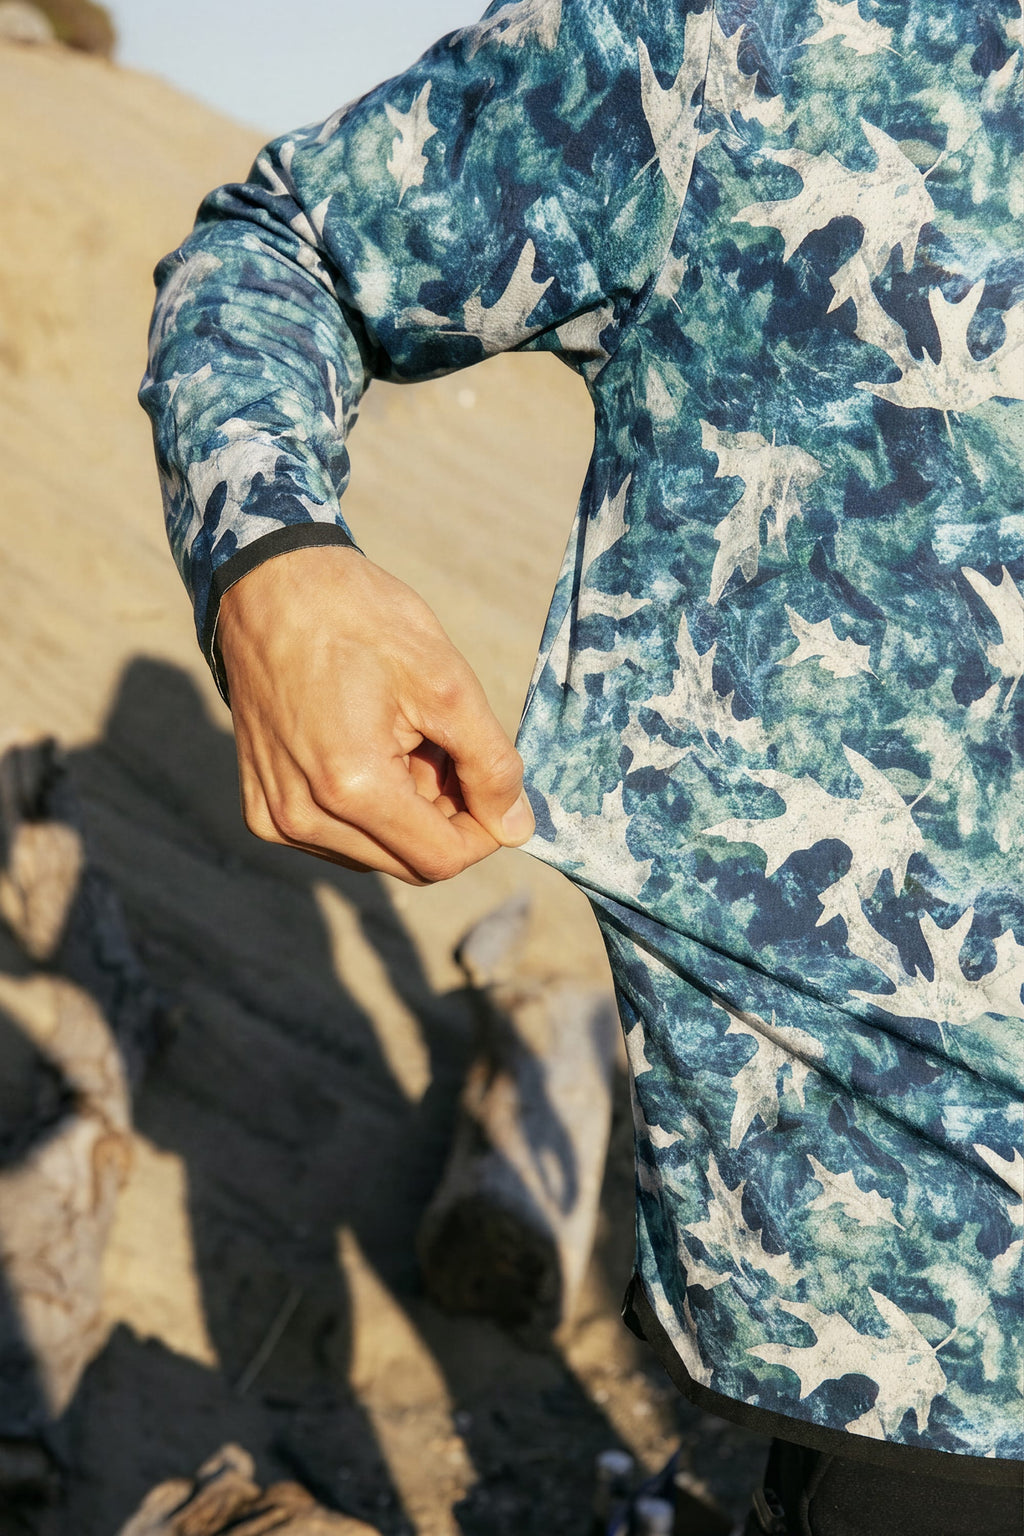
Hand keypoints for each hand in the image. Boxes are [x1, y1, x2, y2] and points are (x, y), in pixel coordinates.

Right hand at [216, 545, 534, 883]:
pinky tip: (368, 748)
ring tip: (404, 739)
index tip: (495, 784)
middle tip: (446, 746)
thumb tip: (518, 829)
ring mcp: (275, 817)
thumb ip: (491, 764)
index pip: (442, 860)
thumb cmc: (359, 619)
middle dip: (445, 817)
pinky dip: (367, 807)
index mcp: (350, 786)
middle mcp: (302, 818)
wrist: (272, 586)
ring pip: (376, 854)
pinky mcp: (261, 808)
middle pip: (410, 864)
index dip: (485, 830)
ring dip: (407, 811)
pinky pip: (337, 838)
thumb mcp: (447, 683)